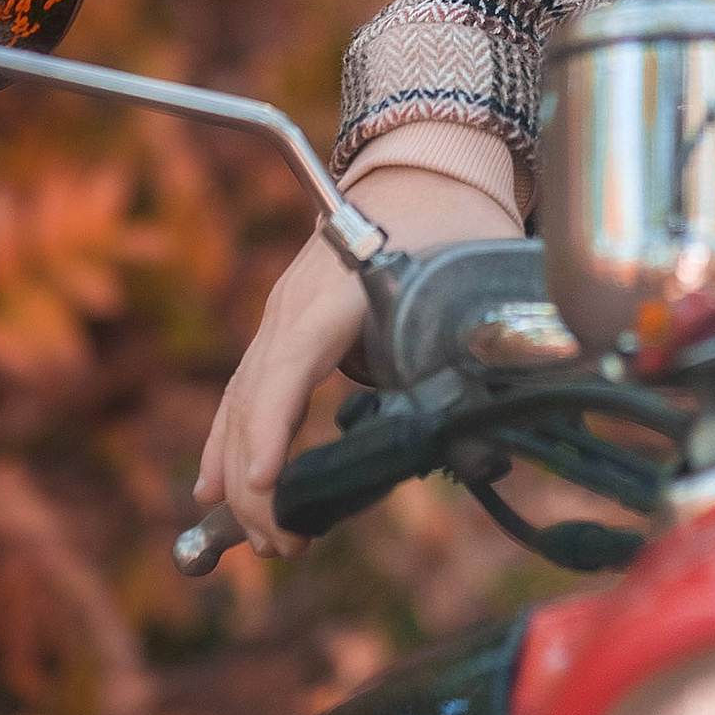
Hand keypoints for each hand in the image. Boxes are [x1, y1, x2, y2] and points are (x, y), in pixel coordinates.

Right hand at [196, 160, 520, 555]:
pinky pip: (247, 391)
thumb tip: (501, 423)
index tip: (266, 482)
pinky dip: (230, 443)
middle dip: (258, 480)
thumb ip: (487, 343)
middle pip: (256, 396)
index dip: (275, 422)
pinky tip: (213, 492)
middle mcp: (296, 302)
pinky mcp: (284, 328)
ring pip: (242, 400)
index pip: (294, 360)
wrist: (424, 169)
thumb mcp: (483, 274)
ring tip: (266, 539)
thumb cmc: (455, 221)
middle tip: (287, 545)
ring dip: (243, 474)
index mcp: (340, 285)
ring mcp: (281, 314)